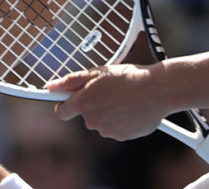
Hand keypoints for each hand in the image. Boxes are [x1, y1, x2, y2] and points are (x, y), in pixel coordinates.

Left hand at [48, 64, 166, 140]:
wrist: (157, 90)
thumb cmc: (128, 77)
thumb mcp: (98, 73)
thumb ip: (71, 81)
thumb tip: (50, 87)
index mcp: (84, 103)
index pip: (63, 112)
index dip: (66, 105)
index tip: (73, 98)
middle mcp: (93, 120)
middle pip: (85, 116)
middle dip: (93, 105)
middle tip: (109, 90)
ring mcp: (107, 130)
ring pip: (102, 122)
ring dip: (108, 112)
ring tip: (124, 98)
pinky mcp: (122, 136)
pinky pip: (116, 129)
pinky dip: (121, 120)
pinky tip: (131, 108)